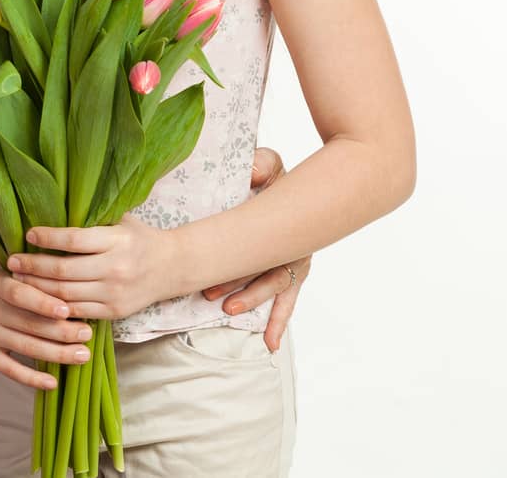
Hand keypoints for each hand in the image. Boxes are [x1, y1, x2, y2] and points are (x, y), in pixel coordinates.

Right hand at [0, 265, 92, 389]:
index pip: (19, 294)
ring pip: (25, 347)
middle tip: (87, 334)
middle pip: (28, 324)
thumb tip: (71, 299)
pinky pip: (9, 369)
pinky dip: (32, 378)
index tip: (67, 310)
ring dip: (57, 354)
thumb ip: (30, 285)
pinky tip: (52, 382)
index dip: (43, 303)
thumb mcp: (3, 276)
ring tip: (82, 355)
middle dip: (62, 331)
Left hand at [13, 218, 183, 321]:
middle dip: (33, 266)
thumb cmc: (138, 238)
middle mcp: (116, 267)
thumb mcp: (120, 220)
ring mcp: (115, 293)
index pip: (74, 239)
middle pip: (64, 271)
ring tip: (18, 279)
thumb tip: (49, 206)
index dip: (48, 238)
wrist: (172, 267)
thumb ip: (90, 218)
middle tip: (11, 261)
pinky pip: (77, 312)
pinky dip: (55, 308)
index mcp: (116, 240)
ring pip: (66, 294)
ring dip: (37, 288)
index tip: (28, 234)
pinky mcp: (115, 311)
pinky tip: (37, 300)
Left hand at [200, 146, 311, 350]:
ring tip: (227, 310)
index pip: (262, 248)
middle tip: (212, 296)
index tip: (214, 275)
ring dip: (251, 301)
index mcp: (285, 225)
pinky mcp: (290, 273)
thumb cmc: (274, 176)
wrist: (293, 185)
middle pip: (265, 273)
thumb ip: (263, 163)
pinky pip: (286, 300)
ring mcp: (292, 263)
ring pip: (272, 288)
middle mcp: (292, 248)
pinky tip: (271, 343)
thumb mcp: (270, 163)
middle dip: (239, 287)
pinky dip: (279, 322)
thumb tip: (253, 172)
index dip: (239, 265)